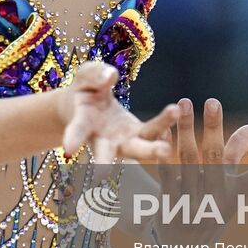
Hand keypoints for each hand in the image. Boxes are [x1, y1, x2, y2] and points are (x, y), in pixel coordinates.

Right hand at [59, 61, 179, 164]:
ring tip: (166, 149)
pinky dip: (164, 124)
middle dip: (109, 161)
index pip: (77, 130)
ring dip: (150, 150)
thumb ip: (95, 74)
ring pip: (137, 148)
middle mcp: (101, 139)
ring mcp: (121, 140)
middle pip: (108, 152)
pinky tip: (178, 111)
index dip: (73, 138)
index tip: (69, 150)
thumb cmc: (83, 90)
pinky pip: (153, 131)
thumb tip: (110, 75)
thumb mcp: (84, 76)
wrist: (86, 105)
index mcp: (82, 123)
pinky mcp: (138, 134)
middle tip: (103, 173)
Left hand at [144, 97, 247, 246]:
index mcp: (232, 196)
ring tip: (184, 103)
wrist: (179, 246)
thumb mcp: (228, 190)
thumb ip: (237, 156)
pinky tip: (165, 131)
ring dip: (186, 129)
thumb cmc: (210, 207)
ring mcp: (191, 201)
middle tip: (213, 102)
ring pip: (189, 159)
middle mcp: (214, 198)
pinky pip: (168, 172)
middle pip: (215, 157)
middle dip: (214, 128)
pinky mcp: (169, 202)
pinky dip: (167, 151)